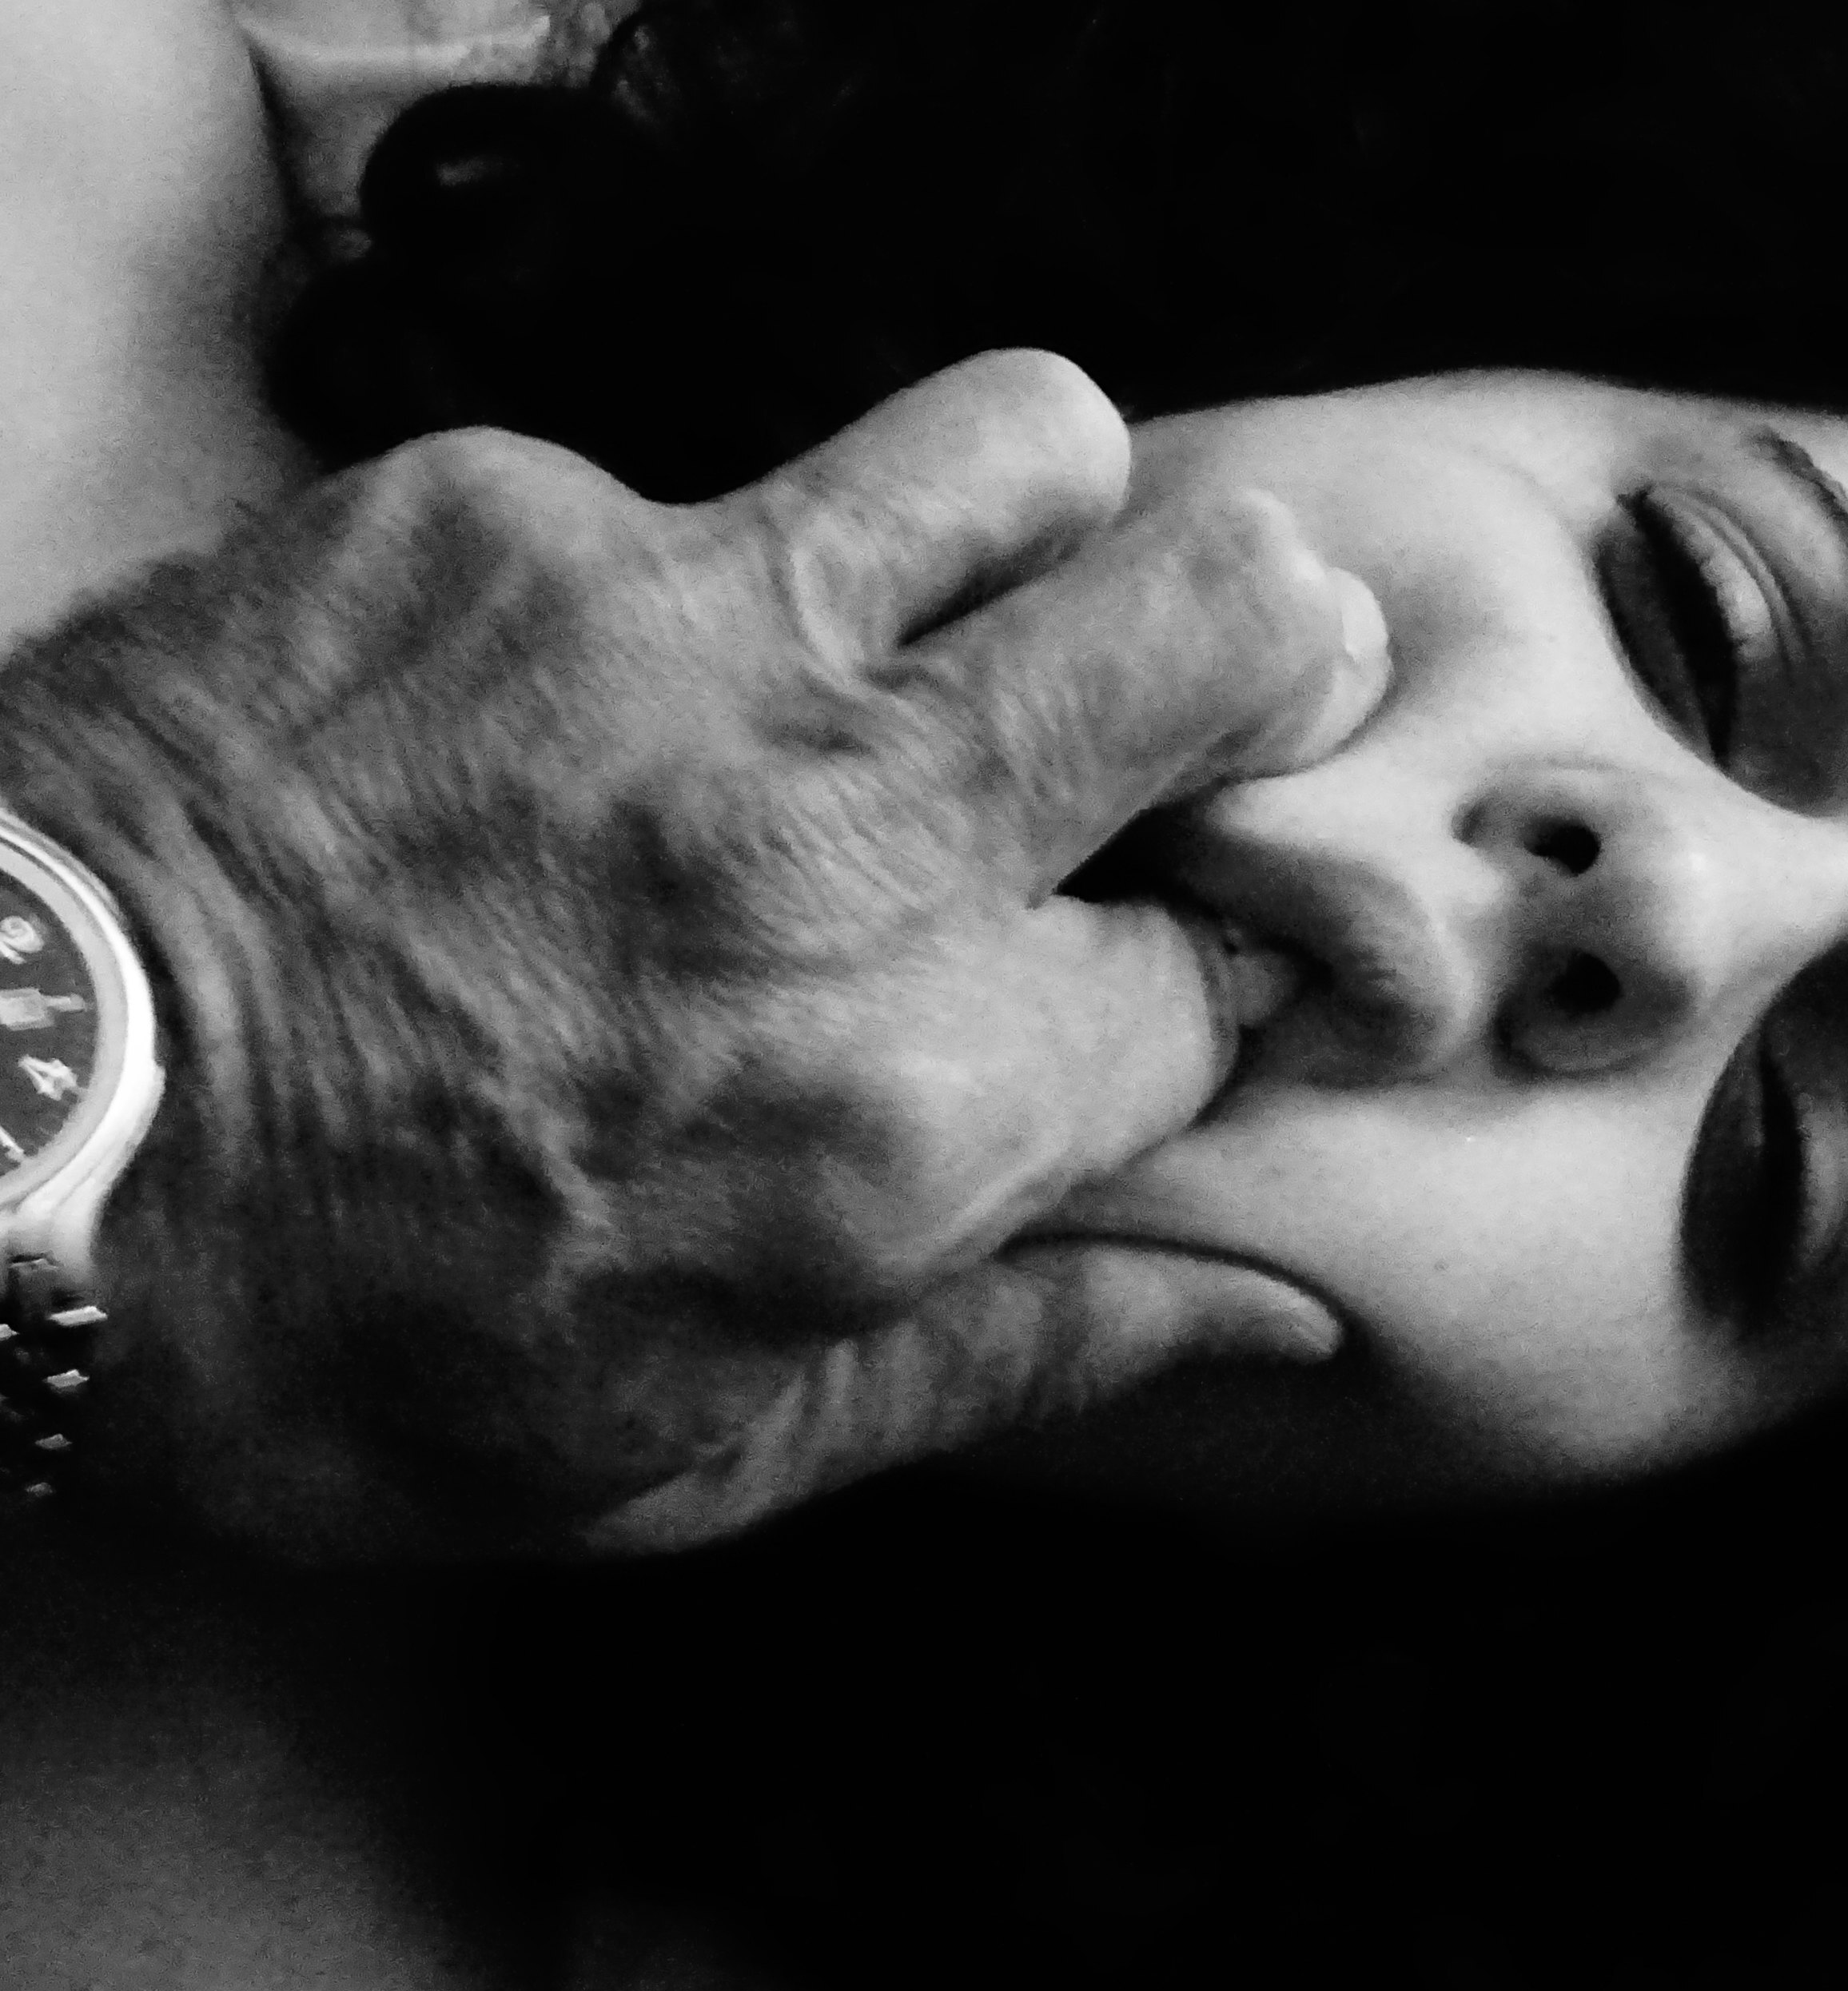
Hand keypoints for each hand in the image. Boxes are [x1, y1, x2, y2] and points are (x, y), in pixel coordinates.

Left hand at [0, 351, 1385, 1558]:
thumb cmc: (331, 1341)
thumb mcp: (698, 1455)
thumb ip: (1020, 1357)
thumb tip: (1282, 1314)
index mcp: (914, 1109)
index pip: (1238, 959)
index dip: (1246, 961)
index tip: (1175, 967)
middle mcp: (844, 845)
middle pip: (1229, 615)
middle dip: (1267, 664)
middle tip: (1193, 713)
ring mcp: (676, 638)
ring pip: (1031, 444)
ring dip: (1042, 536)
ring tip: (946, 634)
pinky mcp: (498, 513)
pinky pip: (720, 476)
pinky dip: (717, 583)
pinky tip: (597, 699)